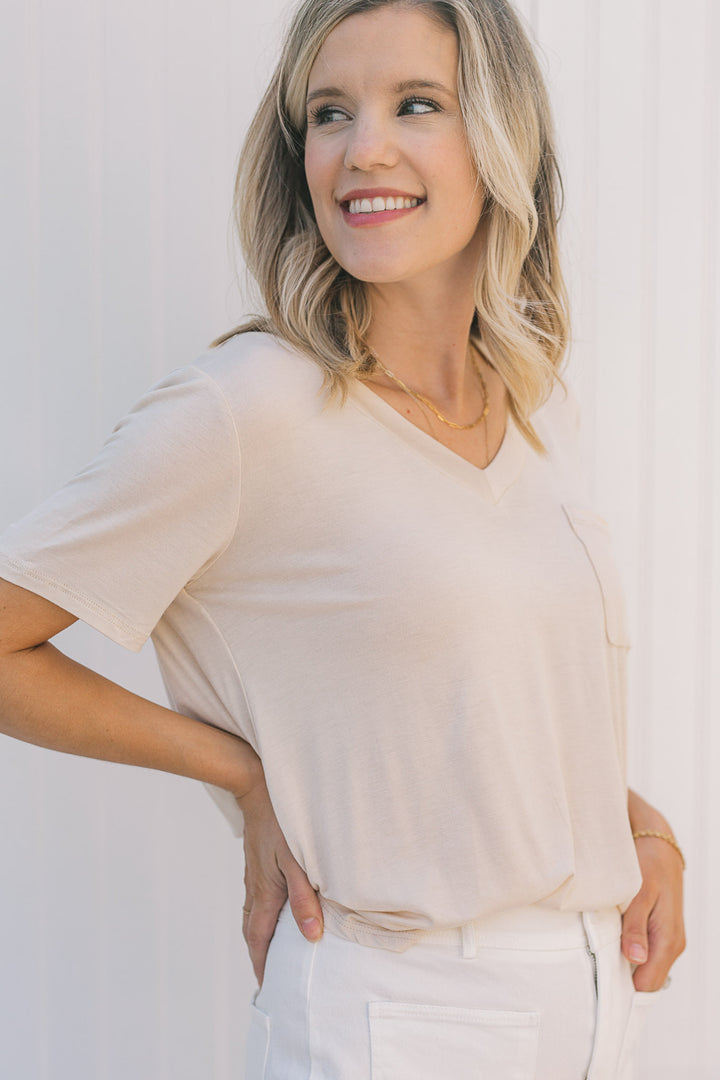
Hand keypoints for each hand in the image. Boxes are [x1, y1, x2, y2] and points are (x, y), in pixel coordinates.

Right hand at [235, 774, 323, 986]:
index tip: (267, 985)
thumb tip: (311, 937)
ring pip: (253, 914)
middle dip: (259, 954)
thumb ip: (305, 900)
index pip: (259, 939)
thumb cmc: (281, 824)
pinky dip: (264, 913)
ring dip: (261, 934)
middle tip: (270, 973)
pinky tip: (276, 909)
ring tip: (273, 948)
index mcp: (264, 894)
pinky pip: (257, 898)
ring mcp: (254, 875)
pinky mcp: (258, 863)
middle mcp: (255, 888)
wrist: (258, 789)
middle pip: (252, 930)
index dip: (263, 964)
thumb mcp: (298, 863)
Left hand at [621, 790, 685, 990]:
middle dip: (623, 976)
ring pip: (645, 967)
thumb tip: (635, 959)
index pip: (648, 984)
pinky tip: (614, 936)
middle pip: (646, 980)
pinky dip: (628, 949)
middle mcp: (671, 944)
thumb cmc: (648, 865)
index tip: (601, 979)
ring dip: (624, 961)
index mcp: (668, 940)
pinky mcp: (660, 932)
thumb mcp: (639, 893)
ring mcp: (667, 939)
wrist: (658, 845)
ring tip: (603, 945)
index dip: (625, 986)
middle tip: (597, 961)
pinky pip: (645, 952)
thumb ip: (635, 926)